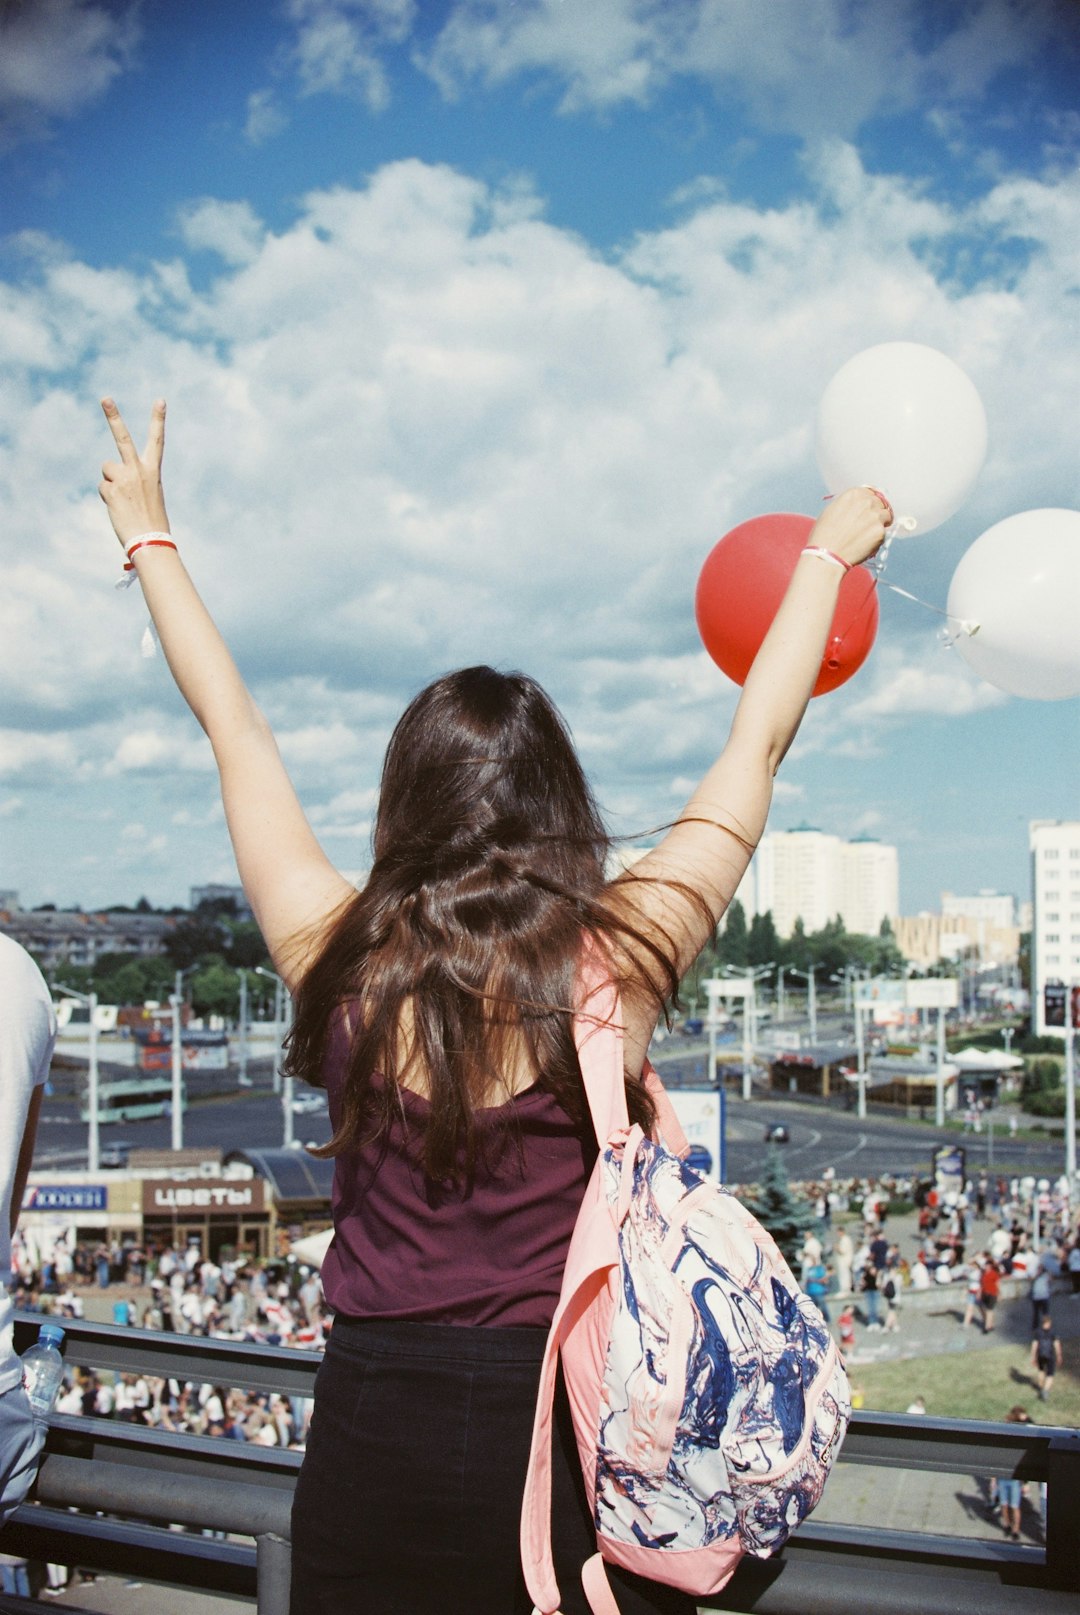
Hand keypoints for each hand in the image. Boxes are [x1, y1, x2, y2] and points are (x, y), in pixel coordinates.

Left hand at [98, 397, 169, 547]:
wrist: (151, 540)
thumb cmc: (152, 521)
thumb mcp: (149, 495)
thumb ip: (134, 479)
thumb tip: (111, 477)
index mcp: (153, 470)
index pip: (158, 440)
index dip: (158, 419)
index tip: (160, 400)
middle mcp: (139, 470)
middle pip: (123, 438)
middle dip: (113, 416)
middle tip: (105, 397)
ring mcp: (123, 478)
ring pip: (107, 469)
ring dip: (111, 482)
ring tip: (123, 500)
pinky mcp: (110, 489)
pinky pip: (103, 487)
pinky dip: (108, 498)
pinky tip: (119, 508)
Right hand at [807, 486, 890, 567]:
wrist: (826, 554)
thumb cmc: (824, 535)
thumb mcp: (832, 510)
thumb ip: (849, 504)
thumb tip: (858, 506)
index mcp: (854, 494)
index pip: (871, 492)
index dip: (870, 502)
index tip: (870, 509)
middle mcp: (866, 502)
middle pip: (880, 503)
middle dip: (877, 511)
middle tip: (869, 523)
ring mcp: (875, 516)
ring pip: (886, 516)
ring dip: (880, 523)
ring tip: (867, 534)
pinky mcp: (880, 531)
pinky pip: (883, 533)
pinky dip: (877, 538)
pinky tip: (864, 543)